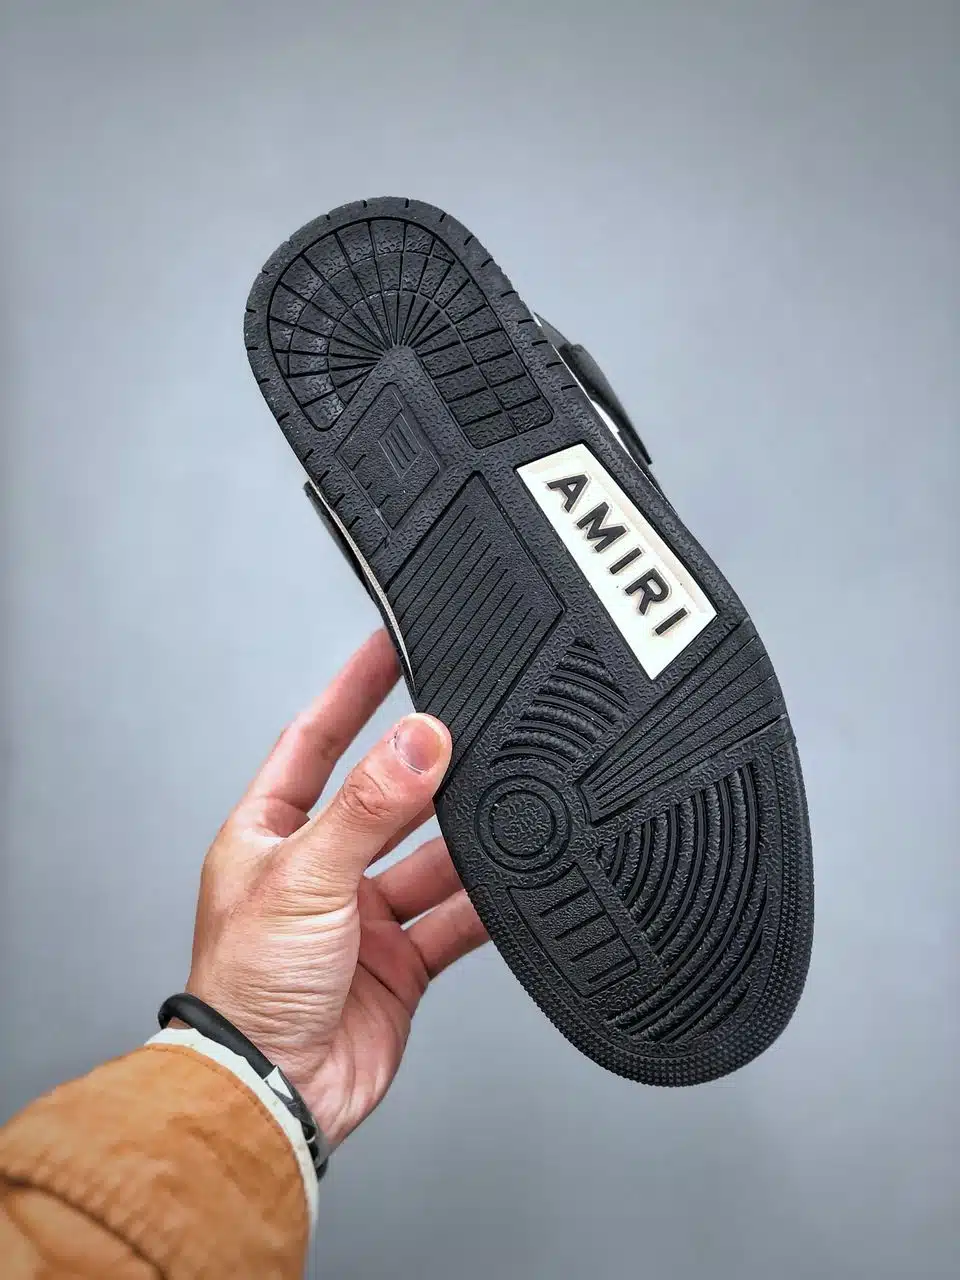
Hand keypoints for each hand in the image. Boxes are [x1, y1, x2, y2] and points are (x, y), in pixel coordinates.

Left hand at [184, 630, 487, 1146]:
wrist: (273, 1097)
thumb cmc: (249, 992)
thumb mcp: (305, 878)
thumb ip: (368, 807)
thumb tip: (419, 740)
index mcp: (271, 836)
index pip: (315, 740)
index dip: (352, 691)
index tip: (390, 644)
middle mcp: (318, 870)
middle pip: (384, 798)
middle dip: (425, 768)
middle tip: (472, 725)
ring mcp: (362, 918)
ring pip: (428, 859)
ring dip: (462, 840)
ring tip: (503, 804)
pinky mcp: (400, 962)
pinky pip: (454, 919)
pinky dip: (484, 903)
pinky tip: (512, 883)